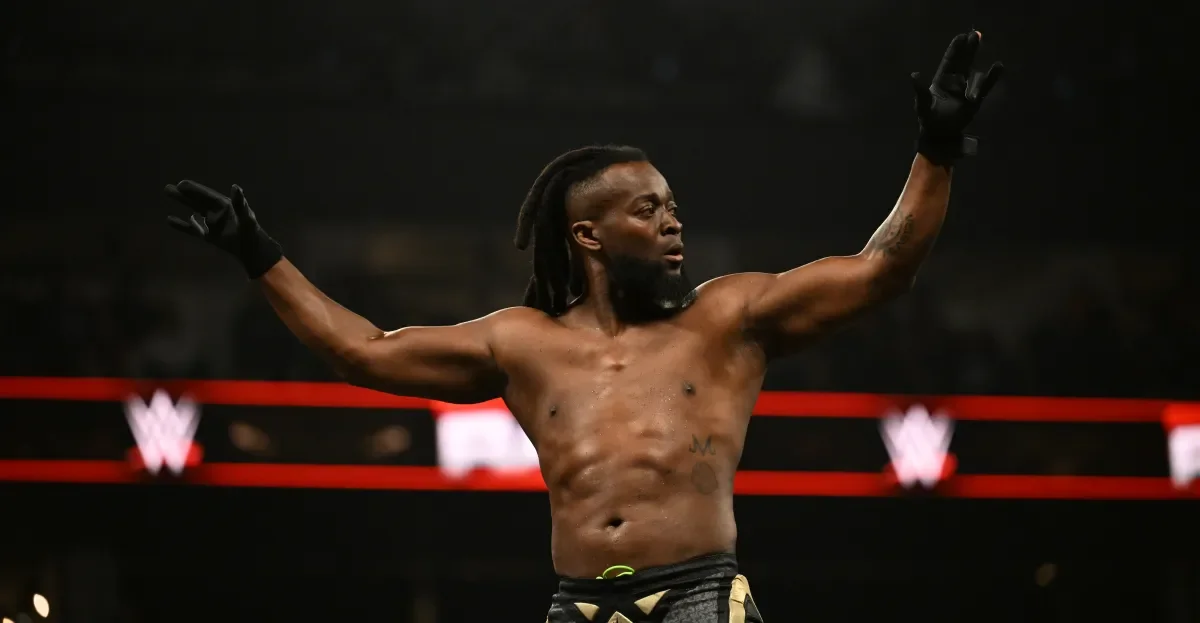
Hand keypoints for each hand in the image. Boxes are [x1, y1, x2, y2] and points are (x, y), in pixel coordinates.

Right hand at [165, 181, 282, 277]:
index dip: (194, 189)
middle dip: (184, 194)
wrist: (251, 251)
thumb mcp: (246, 216)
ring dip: (182, 203)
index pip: (206, 195)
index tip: (181, 183)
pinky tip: (170, 220)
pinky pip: (192, 229)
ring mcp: (212, 224)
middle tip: (168, 187)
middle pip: (197, 201)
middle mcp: (216, 212)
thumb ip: (239, 202)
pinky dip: (182, 225)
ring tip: (168, 194)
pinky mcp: (208, 236)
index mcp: (225, 206)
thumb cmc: (250, 232)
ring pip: (193, 211)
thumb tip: (235, 186)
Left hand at [911, 30, 1003, 163]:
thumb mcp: (922, 105)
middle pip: (963, 61)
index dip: (956, 48)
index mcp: (941, 80)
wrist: (940, 135)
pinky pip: (985, 86)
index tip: (961, 36)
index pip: (950, 60)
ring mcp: (966, 89)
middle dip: (968, 48)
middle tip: (975, 34)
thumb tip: (913, 74)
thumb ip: (919, 90)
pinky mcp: (975, 99)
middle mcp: (954, 81)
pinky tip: (999, 66)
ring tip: (979, 55)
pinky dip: (992, 77)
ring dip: (976, 63)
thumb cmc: (928, 120)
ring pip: (973, 71)